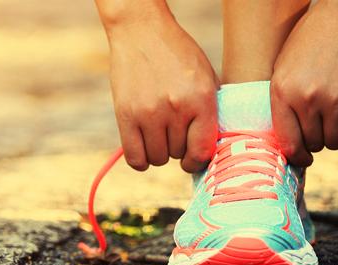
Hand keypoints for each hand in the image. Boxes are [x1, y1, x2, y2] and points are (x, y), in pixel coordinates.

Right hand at [103, 16, 219, 171]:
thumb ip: (211, 111)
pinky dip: (141, 160)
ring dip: (159, 151)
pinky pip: (135, 157)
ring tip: (159, 133)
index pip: (203, 150)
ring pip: (158, 158)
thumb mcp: (206, 77)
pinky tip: (144, 148)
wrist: (142, 31)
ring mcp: (149, 112)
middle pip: (179, 153)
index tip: (193, 158)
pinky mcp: (125, 114)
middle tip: (173, 130)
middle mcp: (176, 108)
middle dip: (178, 147)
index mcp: (201, 99)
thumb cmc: (177, 54)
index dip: (199, 160)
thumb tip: (211, 149)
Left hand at [270, 1, 337, 166]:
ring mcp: (337, 102)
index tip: (301, 158)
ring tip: (332, 114)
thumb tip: (289, 142)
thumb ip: (284, 103)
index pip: (288, 142)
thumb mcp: (284, 69)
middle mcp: (308, 100)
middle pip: (313, 144)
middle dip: (315, 139)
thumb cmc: (310, 42)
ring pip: (336, 142)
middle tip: (318, 126)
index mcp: (283, 92)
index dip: (295, 156)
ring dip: (335, 133)